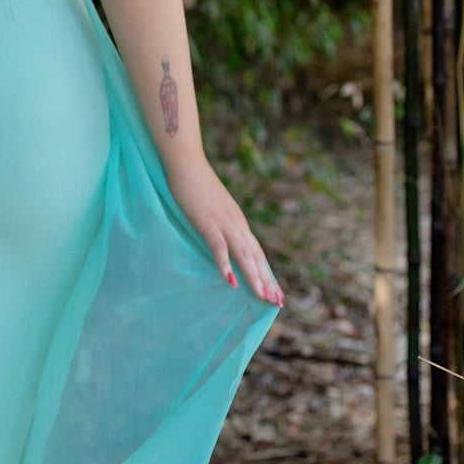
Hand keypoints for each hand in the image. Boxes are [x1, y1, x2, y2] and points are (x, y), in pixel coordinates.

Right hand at [165, 155, 282, 306]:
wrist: (186, 162)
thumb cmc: (195, 183)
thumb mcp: (213, 207)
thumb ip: (219, 222)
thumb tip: (222, 238)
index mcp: (238, 221)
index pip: (256, 251)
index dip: (266, 272)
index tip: (275, 291)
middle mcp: (236, 224)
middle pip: (255, 256)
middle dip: (266, 280)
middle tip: (276, 302)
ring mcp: (223, 222)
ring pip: (243, 254)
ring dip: (253, 276)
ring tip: (262, 296)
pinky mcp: (207, 221)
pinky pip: (218, 246)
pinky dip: (224, 263)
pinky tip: (229, 280)